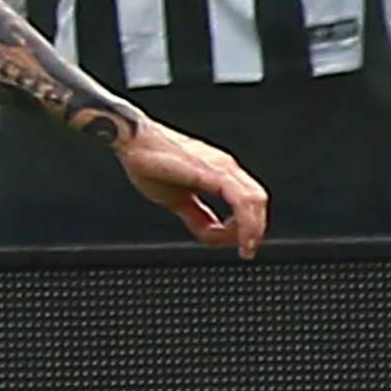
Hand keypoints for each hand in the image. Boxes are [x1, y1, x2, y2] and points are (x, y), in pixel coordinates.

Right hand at [111, 115, 267, 256]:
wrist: (132, 141)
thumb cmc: (148, 162)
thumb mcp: (175, 199)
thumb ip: (196, 217)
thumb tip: (211, 234)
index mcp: (220, 172)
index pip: (249, 200)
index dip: (250, 225)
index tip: (241, 245)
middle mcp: (226, 166)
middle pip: (258, 201)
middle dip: (256, 229)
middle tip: (246, 250)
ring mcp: (221, 166)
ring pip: (254, 200)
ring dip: (253, 228)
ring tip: (244, 247)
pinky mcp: (212, 171)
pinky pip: (240, 199)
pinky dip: (245, 221)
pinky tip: (238, 237)